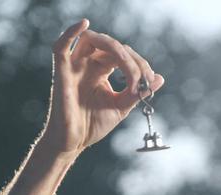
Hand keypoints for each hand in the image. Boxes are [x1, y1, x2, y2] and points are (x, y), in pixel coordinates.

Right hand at [38, 19, 164, 155]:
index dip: (139, 64)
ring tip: (128, 67)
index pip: (122, 54)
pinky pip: (61, 46)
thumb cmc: (92, 126)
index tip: (149, 83)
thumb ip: (137, 91)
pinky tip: (84, 24)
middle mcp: (87, 64)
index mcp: (100, 70)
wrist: (73, 143)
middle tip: (142, 79)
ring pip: (92, 39)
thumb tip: (159, 78)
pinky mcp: (61, 72)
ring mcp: (74, 66)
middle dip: (132, 60)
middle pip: (111, 46)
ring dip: (114, 48)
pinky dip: (70, 31)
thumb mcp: (121, 107)